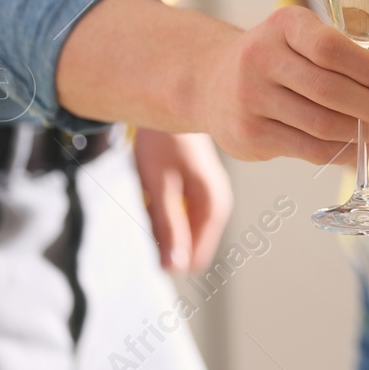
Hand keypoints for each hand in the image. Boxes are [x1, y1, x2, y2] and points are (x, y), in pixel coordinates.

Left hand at [134, 129, 232, 272]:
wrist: (174, 101)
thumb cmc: (164, 142)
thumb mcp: (159, 187)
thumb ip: (168, 227)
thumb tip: (174, 268)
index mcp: (213, 208)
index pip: (194, 259)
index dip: (167, 254)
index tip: (150, 228)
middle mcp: (219, 205)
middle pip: (187, 245)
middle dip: (163, 235)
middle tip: (149, 203)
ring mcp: (213, 197)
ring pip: (182, 229)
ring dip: (161, 219)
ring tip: (153, 189)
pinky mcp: (202, 190)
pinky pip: (180, 214)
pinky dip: (163, 207)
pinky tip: (157, 184)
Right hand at [195, 5, 368, 163]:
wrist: (212, 80)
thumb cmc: (279, 57)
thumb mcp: (312, 39)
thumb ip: (361, 47)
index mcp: (283, 25)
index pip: (332, 48)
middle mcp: (260, 58)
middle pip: (331, 90)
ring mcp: (249, 98)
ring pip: (323, 124)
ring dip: (359, 129)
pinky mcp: (248, 135)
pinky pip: (309, 150)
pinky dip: (340, 150)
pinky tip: (351, 143)